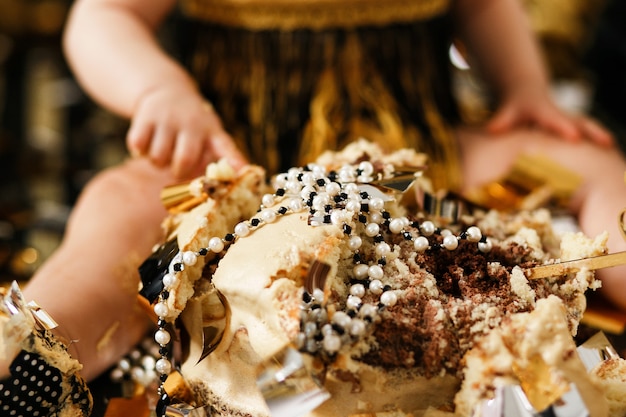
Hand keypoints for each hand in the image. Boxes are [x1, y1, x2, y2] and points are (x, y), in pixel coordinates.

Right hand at [127, 85, 247, 178]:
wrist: (167, 89)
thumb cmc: (193, 124)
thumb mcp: (210, 134)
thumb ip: (216, 159)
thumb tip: (213, 189)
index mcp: (212, 131)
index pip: (226, 147)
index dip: (234, 161)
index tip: (241, 172)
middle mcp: (192, 122)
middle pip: (184, 160)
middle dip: (179, 172)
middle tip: (177, 167)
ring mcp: (168, 118)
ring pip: (158, 158)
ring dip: (158, 162)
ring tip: (163, 151)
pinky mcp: (145, 116)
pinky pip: (138, 146)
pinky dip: (140, 151)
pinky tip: (148, 143)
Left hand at [486, 85, 613, 146]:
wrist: (526, 92)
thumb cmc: (514, 106)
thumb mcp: (506, 111)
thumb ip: (500, 121)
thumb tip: (491, 129)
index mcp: (542, 111)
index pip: (553, 120)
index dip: (563, 127)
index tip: (574, 137)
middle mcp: (558, 113)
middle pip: (578, 120)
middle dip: (592, 131)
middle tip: (607, 143)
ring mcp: (567, 118)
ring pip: (586, 124)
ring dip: (599, 134)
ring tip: (612, 146)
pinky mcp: (571, 124)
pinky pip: (587, 130)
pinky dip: (598, 137)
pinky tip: (610, 150)